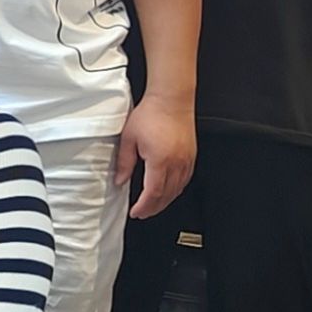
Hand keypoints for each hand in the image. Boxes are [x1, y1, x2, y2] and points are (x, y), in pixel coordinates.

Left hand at [120, 93, 196, 218]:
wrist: (171, 99)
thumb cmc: (151, 113)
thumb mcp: (129, 138)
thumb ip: (124, 162)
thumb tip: (120, 180)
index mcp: (160, 160)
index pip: (153, 193)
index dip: (144, 206)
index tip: (136, 212)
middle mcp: (177, 163)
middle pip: (167, 195)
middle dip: (154, 208)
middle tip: (142, 213)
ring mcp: (187, 160)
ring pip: (178, 189)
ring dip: (165, 201)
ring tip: (153, 206)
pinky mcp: (191, 155)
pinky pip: (185, 179)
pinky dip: (176, 189)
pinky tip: (168, 191)